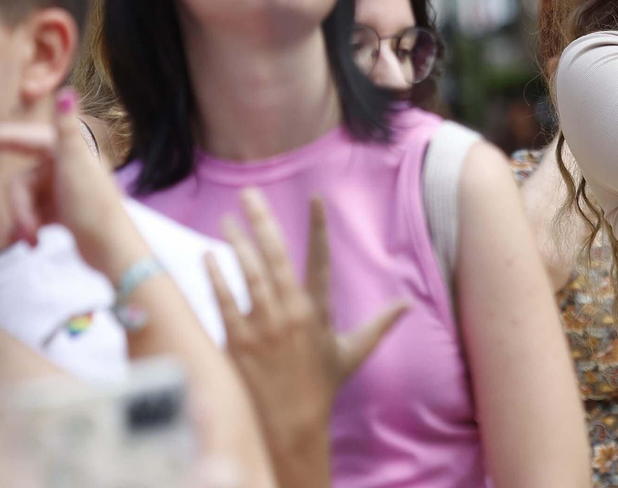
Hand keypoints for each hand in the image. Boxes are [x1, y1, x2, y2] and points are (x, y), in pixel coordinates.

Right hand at [0, 90, 144, 277]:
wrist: (111, 247)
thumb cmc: (95, 205)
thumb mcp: (77, 165)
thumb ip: (68, 129)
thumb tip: (68, 92)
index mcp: (68, 150)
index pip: (22, 140)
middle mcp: (64, 165)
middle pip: (20, 181)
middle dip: (19, 207)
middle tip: (28, 230)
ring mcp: (61, 187)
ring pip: (23, 200)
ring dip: (24, 221)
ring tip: (32, 240)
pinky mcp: (61, 208)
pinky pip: (31, 214)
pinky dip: (28, 227)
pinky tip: (30, 243)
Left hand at [205, 191, 407, 486]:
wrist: (292, 422)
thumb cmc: (323, 384)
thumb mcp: (354, 351)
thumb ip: (380, 323)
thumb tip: (409, 304)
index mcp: (317, 311)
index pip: (320, 259)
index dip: (318, 227)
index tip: (315, 199)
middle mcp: (290, 313)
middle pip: (274, 258)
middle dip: (262, 223)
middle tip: (250, 195)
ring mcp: (262, 326)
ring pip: (247, 275)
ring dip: (236, 244)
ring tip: (227, 219)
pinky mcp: (238, 341)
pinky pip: (224, 303)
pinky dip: (217, 278)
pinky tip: (208, 257)